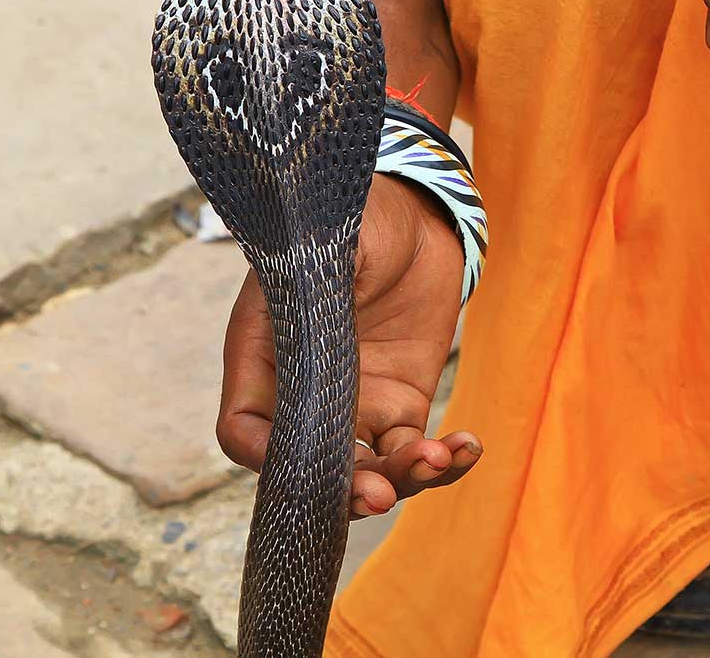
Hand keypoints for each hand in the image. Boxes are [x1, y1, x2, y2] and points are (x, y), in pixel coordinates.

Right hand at [218, 174, 480, 517]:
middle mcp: (303, 393)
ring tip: (435, 459)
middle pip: (309, 467)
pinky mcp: (401, 405)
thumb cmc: (358, 219)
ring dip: (399, 481)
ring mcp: (354, 404)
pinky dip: (442, 461)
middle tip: (380, 493)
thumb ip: (322, 289)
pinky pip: (414, 451)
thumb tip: (322, 325)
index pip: (244, 430)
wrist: (415, 216)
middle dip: (343, 490)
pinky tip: (466, 447)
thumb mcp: (332, 246)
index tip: (307, 465)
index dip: (265, 458)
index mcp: (263, 357)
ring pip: (365, 471)